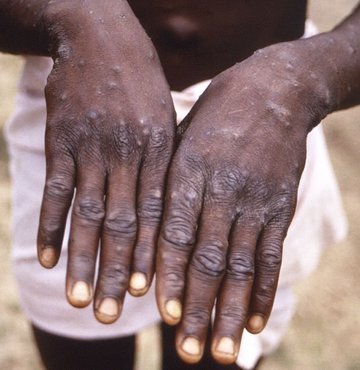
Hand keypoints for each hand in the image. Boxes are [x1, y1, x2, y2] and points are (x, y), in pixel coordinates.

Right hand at [36, 1, 174, 323]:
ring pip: (87, 215)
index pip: (156, 214)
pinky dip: (49, 226)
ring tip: (80, 300)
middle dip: (117, 271)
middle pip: (122, 224)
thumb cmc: (141, 83)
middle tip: (113, 314)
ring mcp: (91, 148)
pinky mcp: (62, 141)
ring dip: (83, 260)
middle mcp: (127, 154)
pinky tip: (45, 258)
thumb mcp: (168, 117)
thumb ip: (167, 163)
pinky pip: (55, 190)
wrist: (100, 37)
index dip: (151, 255)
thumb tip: (169, 210)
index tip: (148, 294)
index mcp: (159, 151)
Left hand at [156, 41, 329, 363]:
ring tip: (220, 351)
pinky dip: (263, 290)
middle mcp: (223, 189)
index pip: (175, 232)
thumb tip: (149, 231)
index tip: (162, 313)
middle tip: (188, 351)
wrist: (274, 90)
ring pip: (241, 265)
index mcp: (190, 170)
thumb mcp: (183, 135)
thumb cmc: (217, 114)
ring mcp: (256, 198)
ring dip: (229, 310)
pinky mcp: (281, 204)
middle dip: (197, 307)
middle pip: (208, 258)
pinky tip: (253, 319)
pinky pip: (271, 252)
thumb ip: (168, 181)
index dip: (169, 274)